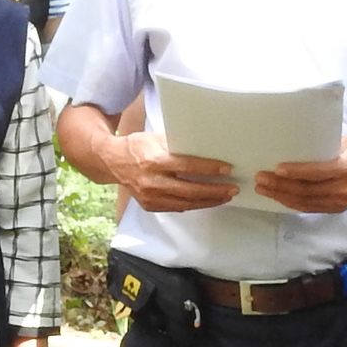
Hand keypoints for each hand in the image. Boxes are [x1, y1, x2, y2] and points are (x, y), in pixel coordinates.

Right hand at [107, 130, 237, 213]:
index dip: (209, 169)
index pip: (188, 167)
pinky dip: (193, 205)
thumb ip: (178, 145)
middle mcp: (152, 181)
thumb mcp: (157, 138)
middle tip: (232, 189)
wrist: (113, 162)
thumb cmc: (138, 146)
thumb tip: (206, 147)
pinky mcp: (150, 206)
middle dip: (214, 191)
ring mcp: (150, 196)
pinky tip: (207, 201)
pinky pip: (176, 208)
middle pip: (190, 190)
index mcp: (154, 161)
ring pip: (185, 203)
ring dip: (208, 201)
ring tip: (225, 197)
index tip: (227, 170)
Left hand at [256, 131, 346, 214]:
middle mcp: (344, 188)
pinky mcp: (336, 208)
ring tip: (263, 188)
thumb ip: (325, 146)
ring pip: (305, 202)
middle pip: (306, 190)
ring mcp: (340, 202)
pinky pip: (309, 208)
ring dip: (281, 196)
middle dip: (280, 186)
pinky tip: (277, 196)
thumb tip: (294, 142)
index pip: (317, 172)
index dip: (296, 172)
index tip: (276, 169)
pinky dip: (291, 203)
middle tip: (261, 178)